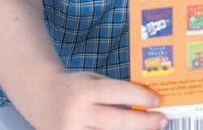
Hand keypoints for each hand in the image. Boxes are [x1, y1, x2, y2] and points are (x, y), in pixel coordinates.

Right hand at [31, 71, 166, 129]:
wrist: (40, 95)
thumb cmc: (75, 87)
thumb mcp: (93, 80)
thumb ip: (116, 91)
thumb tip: (148, 102)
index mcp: (84, 91)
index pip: (116, 92)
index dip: (139, 97)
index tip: (157, 100)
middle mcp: (77, 113)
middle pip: (116, 122)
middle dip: (143, 123)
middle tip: (162, 120)